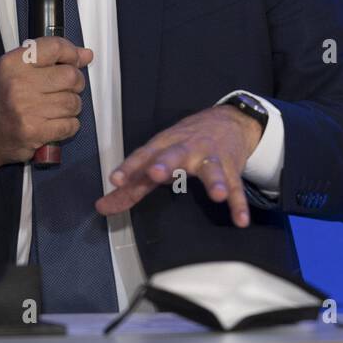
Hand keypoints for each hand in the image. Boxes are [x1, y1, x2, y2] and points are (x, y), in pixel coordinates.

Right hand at [0, 36, 92, 170]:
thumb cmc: (0, 99)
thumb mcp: (16, 69)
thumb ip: (50, 58)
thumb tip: (85, 54)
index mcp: (13, 63)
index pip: (55, 47)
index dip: (71, 53)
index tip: (75, 60)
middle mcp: (19, 84)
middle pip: (71, 76)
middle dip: (75, 83)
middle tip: (65, 88)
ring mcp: (26, 109)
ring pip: (74, 102)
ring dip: (72, 106)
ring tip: (57, 107)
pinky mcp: (34, 132)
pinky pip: (71, 124)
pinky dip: (69, 125)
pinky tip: (55, 122)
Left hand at [95, 104, 264, 226]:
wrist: (228, 120)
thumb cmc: (185, 141)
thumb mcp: (157, 156)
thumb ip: (131, 185)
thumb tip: (102, 207)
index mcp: (165, 145)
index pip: (144, 155)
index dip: (130, 167)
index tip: (116, 179)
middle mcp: (187, 149)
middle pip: (175, 154)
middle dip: (165, 163)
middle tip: (156, 173)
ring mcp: (211, 158)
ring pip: (212, 169)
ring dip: (214, 181)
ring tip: (216, 195)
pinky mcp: (232, 168)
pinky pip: (236, 188)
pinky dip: (239, 204)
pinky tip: (240, 221)